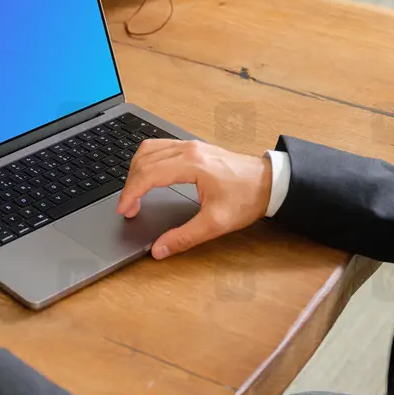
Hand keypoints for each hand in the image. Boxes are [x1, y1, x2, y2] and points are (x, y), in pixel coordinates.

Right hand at [116, 139, 271, 258]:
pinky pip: (159, 146)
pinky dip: (146, 161)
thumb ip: (184, 237)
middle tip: (128, 208)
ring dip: (136, 170)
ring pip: (148, 149)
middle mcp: (188, 149)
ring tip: (134, 193)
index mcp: (192, 164)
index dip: (130, 193)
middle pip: (143, 159)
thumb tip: (159, 249)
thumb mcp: (216, 223)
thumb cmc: (247, 197)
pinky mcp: (193, 147)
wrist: (269, 182)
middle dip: (130, 184)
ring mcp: (190, 145)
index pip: (148, 174)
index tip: (124, 210)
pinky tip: (147, 176)